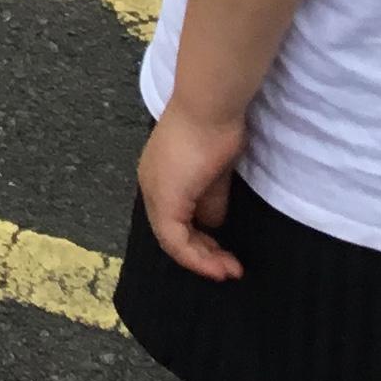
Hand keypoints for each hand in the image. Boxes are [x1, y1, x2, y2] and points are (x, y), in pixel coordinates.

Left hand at [135, 109, 247, 281]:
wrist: (208, 109)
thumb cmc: (215, 129)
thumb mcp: (215, 173)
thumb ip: (211, 199)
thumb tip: (213, 224)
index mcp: (160, 176)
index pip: (173, 218)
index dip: (198, 241)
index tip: (223, 255)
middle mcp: (150, 185)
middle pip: (171, 233)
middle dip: (202, 255)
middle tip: (228, 269)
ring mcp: (154, 192)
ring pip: (172, 239)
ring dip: (202, 260)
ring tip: (229, 271)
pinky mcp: (164, 198)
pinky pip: (175, 239)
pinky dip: (197, 256)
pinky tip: (219, 265)